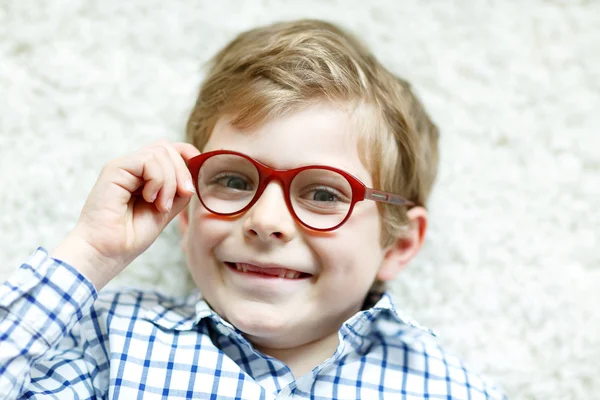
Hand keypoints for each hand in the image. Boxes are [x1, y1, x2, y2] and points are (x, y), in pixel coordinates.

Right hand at [52, 140, 200, 289]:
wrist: (108, 251)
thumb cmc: (131, 236)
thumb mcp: (165, 210)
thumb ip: (178, 191)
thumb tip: (194, 173)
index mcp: (143, 175)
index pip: (168, 150)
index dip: (187, 153)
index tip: (195, 174)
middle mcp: (133, 168)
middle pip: (166, 147)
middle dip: (182, 171)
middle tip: (183, 195)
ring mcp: (124, 167)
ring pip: (160, 152)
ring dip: (170, 181)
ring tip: (161, 205)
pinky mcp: (115, 168)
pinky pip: (148, 160)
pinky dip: (158, 180)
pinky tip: (149, 199)